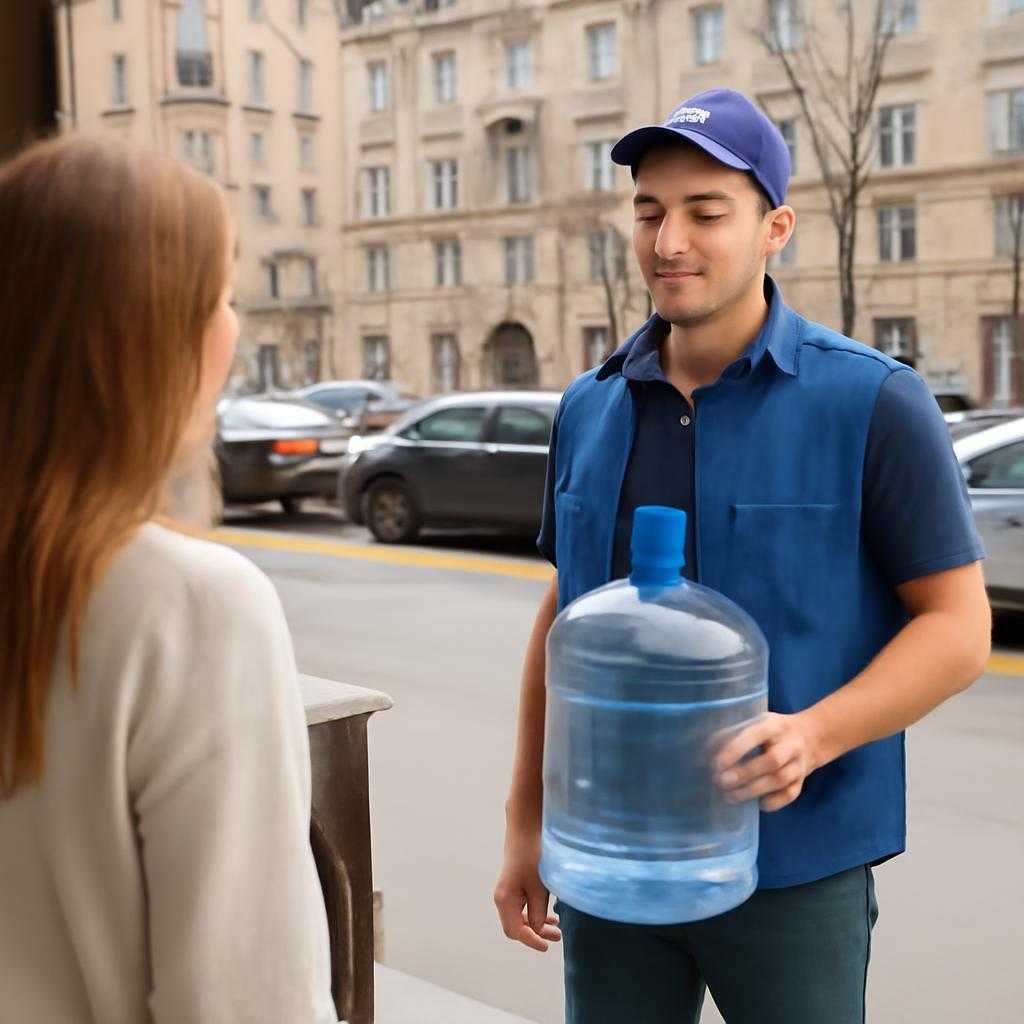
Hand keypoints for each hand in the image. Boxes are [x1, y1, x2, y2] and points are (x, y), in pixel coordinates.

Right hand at [493, 829, 561, 952]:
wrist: (526, 829)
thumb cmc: (532, 856)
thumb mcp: (538, 886)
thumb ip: (538, 911)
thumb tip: (538, 931)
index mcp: (505, 900)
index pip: (516, 930)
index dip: (531, 941)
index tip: (547, 946)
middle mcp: (503, 898)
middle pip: (517, 926)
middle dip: (536, 934)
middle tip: (558, 936)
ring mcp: (509, 892)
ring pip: (521, 917)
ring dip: (538, 924)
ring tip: (558, 927)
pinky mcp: (516, 886)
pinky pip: (524, 907)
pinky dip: (536, 913)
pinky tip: (551, 914)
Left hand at [713, 711, 823, 811]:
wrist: (811, 737)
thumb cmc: (771, 730)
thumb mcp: (754, 722)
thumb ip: (732, 733)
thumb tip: (706, 752)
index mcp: (774, 725)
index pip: (757, 734)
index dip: (737, 749)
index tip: (717, 763)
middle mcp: (790, 744)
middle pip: (772, 761)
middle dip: (745, 773)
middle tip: (721, 782)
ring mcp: (799, 764)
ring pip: (780, 780)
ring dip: (753, 791)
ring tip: (730, 797)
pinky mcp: (802, 781)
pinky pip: (790, 795)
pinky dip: (773, 802)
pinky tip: (756, 804)